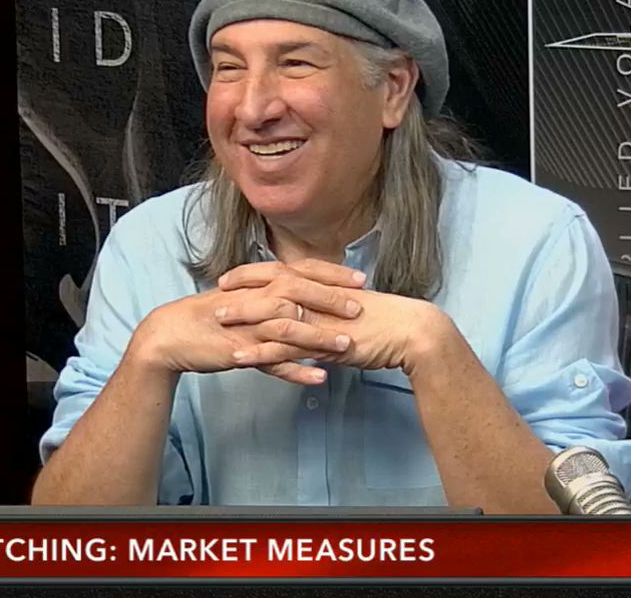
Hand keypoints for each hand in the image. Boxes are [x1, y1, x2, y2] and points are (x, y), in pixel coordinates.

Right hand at [125, 272, 360, 384]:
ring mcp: (247, 326)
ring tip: (347, 345)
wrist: (170, 334)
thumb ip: (273, 293)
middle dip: (331, 299)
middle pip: (298, 293)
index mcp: (259, 283)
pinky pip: (271, 362)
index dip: (332, 274)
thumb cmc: (211, 315)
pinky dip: (295, 371)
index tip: (360, 279)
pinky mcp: (239, 351)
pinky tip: (318, 378)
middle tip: (360, 307)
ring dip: (319, 337)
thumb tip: (304, 289)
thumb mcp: (245, 297)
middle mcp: (255, 299)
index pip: (302, 271)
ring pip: (288, 328)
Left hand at [217, 261, 453, 377]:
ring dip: (243, 318)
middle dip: (242, 289)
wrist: (414, 333)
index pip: (286, 272)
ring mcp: (320, 320)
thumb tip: (320, 314)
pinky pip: (285, 348)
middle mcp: (320, 298)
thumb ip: (334, 311)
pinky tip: (239, 357)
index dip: (258, 272)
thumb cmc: (392, 323)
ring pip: (273, 315)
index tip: (236, 274)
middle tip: (217, 291)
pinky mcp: (323, 344)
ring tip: (216, 321)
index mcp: (327, 286)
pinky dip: (259, 352)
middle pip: (272, 287)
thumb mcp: (357, 311)